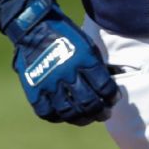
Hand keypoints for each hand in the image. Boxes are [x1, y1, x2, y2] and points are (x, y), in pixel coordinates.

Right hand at [4, 0, 118, 125]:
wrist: (34, 28)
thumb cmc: (66, 35)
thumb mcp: (87, 45)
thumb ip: (96, 66)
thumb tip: (109, 83)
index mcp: (84, 60)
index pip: (104, 87)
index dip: (112, 96)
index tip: (114, 99)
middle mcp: (68, 74)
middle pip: (89, 103)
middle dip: (101, 112)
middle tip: (105, 113)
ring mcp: (49, 84)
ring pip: (69, 112)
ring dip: (82, 119)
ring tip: (88, 119)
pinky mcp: (34, 90)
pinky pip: (47, 112)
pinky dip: (58, 117)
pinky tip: (65, 115)